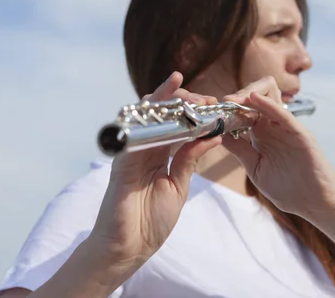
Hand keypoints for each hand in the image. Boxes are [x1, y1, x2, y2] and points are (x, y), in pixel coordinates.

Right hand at [88, 71, 221, 275]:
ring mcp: (132, 151)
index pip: (176, 123)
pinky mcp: (122, 159)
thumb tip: (212, 135)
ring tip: (181, 89)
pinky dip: (146, 119)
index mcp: (160, 154)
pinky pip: (133, 132)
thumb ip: (189, 159)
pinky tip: (162, 108)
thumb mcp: (178, 186)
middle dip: (181, 99)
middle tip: (203, 98)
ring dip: (163, 99)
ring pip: (144, 115)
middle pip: (160, 113)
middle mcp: (146, 148)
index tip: (213, 103)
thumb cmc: (152, 221)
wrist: (129, 247)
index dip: (192, 110)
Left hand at [222, 76, 334, 223]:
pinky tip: (253, 99)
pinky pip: (283, 114)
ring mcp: (287, 128)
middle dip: (238, 97)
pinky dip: (268, 105)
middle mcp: (273, 127)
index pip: (244, 112)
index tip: (211, 111)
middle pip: (256, 98)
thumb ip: (240, 150)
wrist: (314, 204)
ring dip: (249, 95)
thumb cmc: (288, 189)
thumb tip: (219, 134)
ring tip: (232, 100)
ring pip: (271, 98)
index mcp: (262, 134)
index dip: (228, 109)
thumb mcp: (256, 168)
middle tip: (222, 102)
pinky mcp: (300, 134)